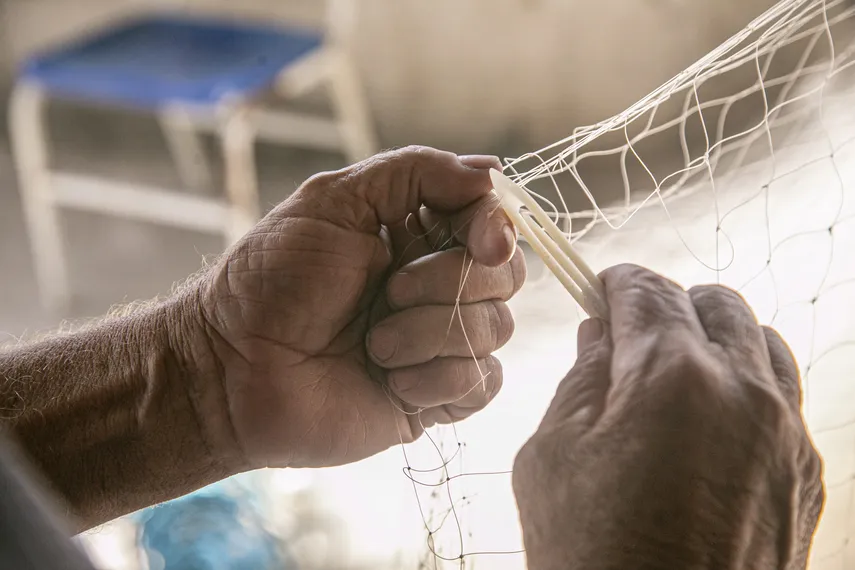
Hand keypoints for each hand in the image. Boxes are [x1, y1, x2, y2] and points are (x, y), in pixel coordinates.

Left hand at [192, 146, 525, 469]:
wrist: (234, 369)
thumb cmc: (273, 279)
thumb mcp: (333, 199)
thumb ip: (415, 172)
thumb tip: (492, 173)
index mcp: (417, 234)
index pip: (494, 221)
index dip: (498, 229)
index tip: (483, 241)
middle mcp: (436, 284)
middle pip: (506, 276)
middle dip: (448, 284)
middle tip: (386, 293)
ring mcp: (439, 342)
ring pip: (495, 330)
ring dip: (428, 335)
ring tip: (371, 345)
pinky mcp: (437, 397)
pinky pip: (481, 384)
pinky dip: (436, 381)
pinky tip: (389, 381)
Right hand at [512, 264, 822, 569]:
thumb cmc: (592, 559)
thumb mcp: (551, 459)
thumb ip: (579, 380)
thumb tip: (600, 337)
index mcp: (673, 379)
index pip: (648, 293)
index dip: (616, 283)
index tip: (601, 290)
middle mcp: (745, 394)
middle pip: (714, 304)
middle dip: (667, 307)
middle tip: (629, 338)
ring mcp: (785, 436)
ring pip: (760, 343)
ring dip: (714, 342)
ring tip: (672, 378)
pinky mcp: (805, 476)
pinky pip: (781, 398)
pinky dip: (745, 387)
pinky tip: (705, 423)